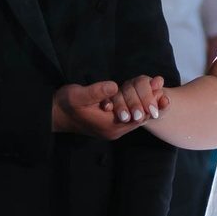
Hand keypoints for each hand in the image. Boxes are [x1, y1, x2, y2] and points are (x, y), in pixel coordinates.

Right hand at [51, 77, 165, 139]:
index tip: (158, 86)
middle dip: (152, 101)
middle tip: (162, 84)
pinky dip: (138, 105)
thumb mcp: (78, 96)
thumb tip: (115, 86)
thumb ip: (96, 92)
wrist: (54, 115)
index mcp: (109, 127)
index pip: (137, 117)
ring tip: (158, 86)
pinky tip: (145, 92)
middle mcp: (115, 131)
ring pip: (136, 116)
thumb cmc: (64, 105)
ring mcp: (113, 128)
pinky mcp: (111, 123)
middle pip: (140, 117)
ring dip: (146, 102)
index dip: (149, 102)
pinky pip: (130, 115)